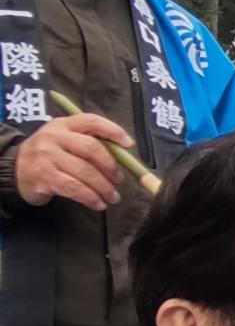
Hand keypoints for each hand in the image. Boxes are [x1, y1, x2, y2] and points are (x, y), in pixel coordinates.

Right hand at [14, 113, 130, 209]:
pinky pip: (74, 188)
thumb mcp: (64, 140)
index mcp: (63, 125)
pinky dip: (90, 198)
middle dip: (110, 166)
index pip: (91, 121)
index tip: (129, 144)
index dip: (113, 131)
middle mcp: (54, 138)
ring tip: (113, 197)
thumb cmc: (49, 154)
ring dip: (104, 187)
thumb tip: (123, 155)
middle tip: (119, 179)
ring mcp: (47, 157)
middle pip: (91, 149)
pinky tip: (98, 204)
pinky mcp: (44, 178)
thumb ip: (88, 142)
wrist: (14, 168)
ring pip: (85, 172)